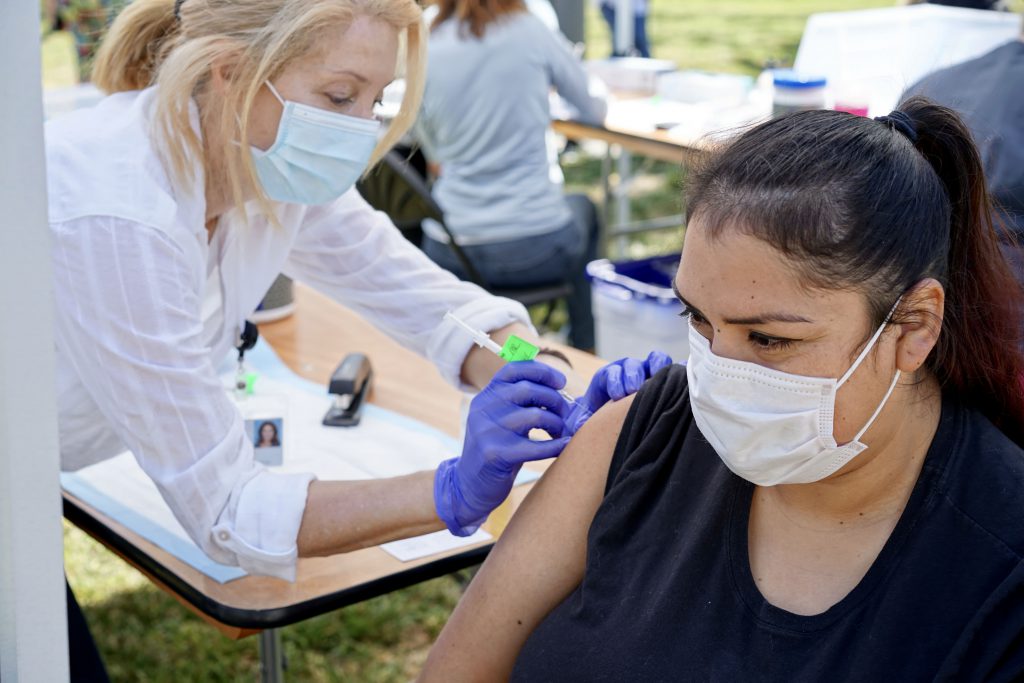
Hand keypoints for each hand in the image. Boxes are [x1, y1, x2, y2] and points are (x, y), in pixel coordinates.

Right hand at [434, 361, 572, 535]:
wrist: (468, 484)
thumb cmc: (496, 448)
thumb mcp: (500, 418)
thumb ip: (519, 401)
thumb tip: (557, 386)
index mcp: (486, 396)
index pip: (513, 369)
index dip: (541, 371)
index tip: (560, 381)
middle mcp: (484, 409)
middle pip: (528, 389)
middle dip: (555, 399)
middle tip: (566, 413)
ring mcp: (488, 432)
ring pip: (535, 416)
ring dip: (556, 423)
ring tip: (561, 432)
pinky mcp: (495, 455)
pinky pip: (535, 447)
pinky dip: (555, 445)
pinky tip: (565, 445)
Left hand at [565, 351, 672, 434]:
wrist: (612, 418)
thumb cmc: (598, 420)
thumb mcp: (581, 420)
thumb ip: (576, 422)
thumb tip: (576, 427)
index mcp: (607, 378)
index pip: (610, 372)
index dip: (614, 380)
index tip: (616, 394)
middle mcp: (627, 371)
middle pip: (631, 365)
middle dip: (631, 375)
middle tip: (632, 389)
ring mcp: (647, 371)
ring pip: (654, 360)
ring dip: (656, 368)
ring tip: (657, 380)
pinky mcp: (664, 376)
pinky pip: (672, 367)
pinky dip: (678, 369)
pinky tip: (683, 376)